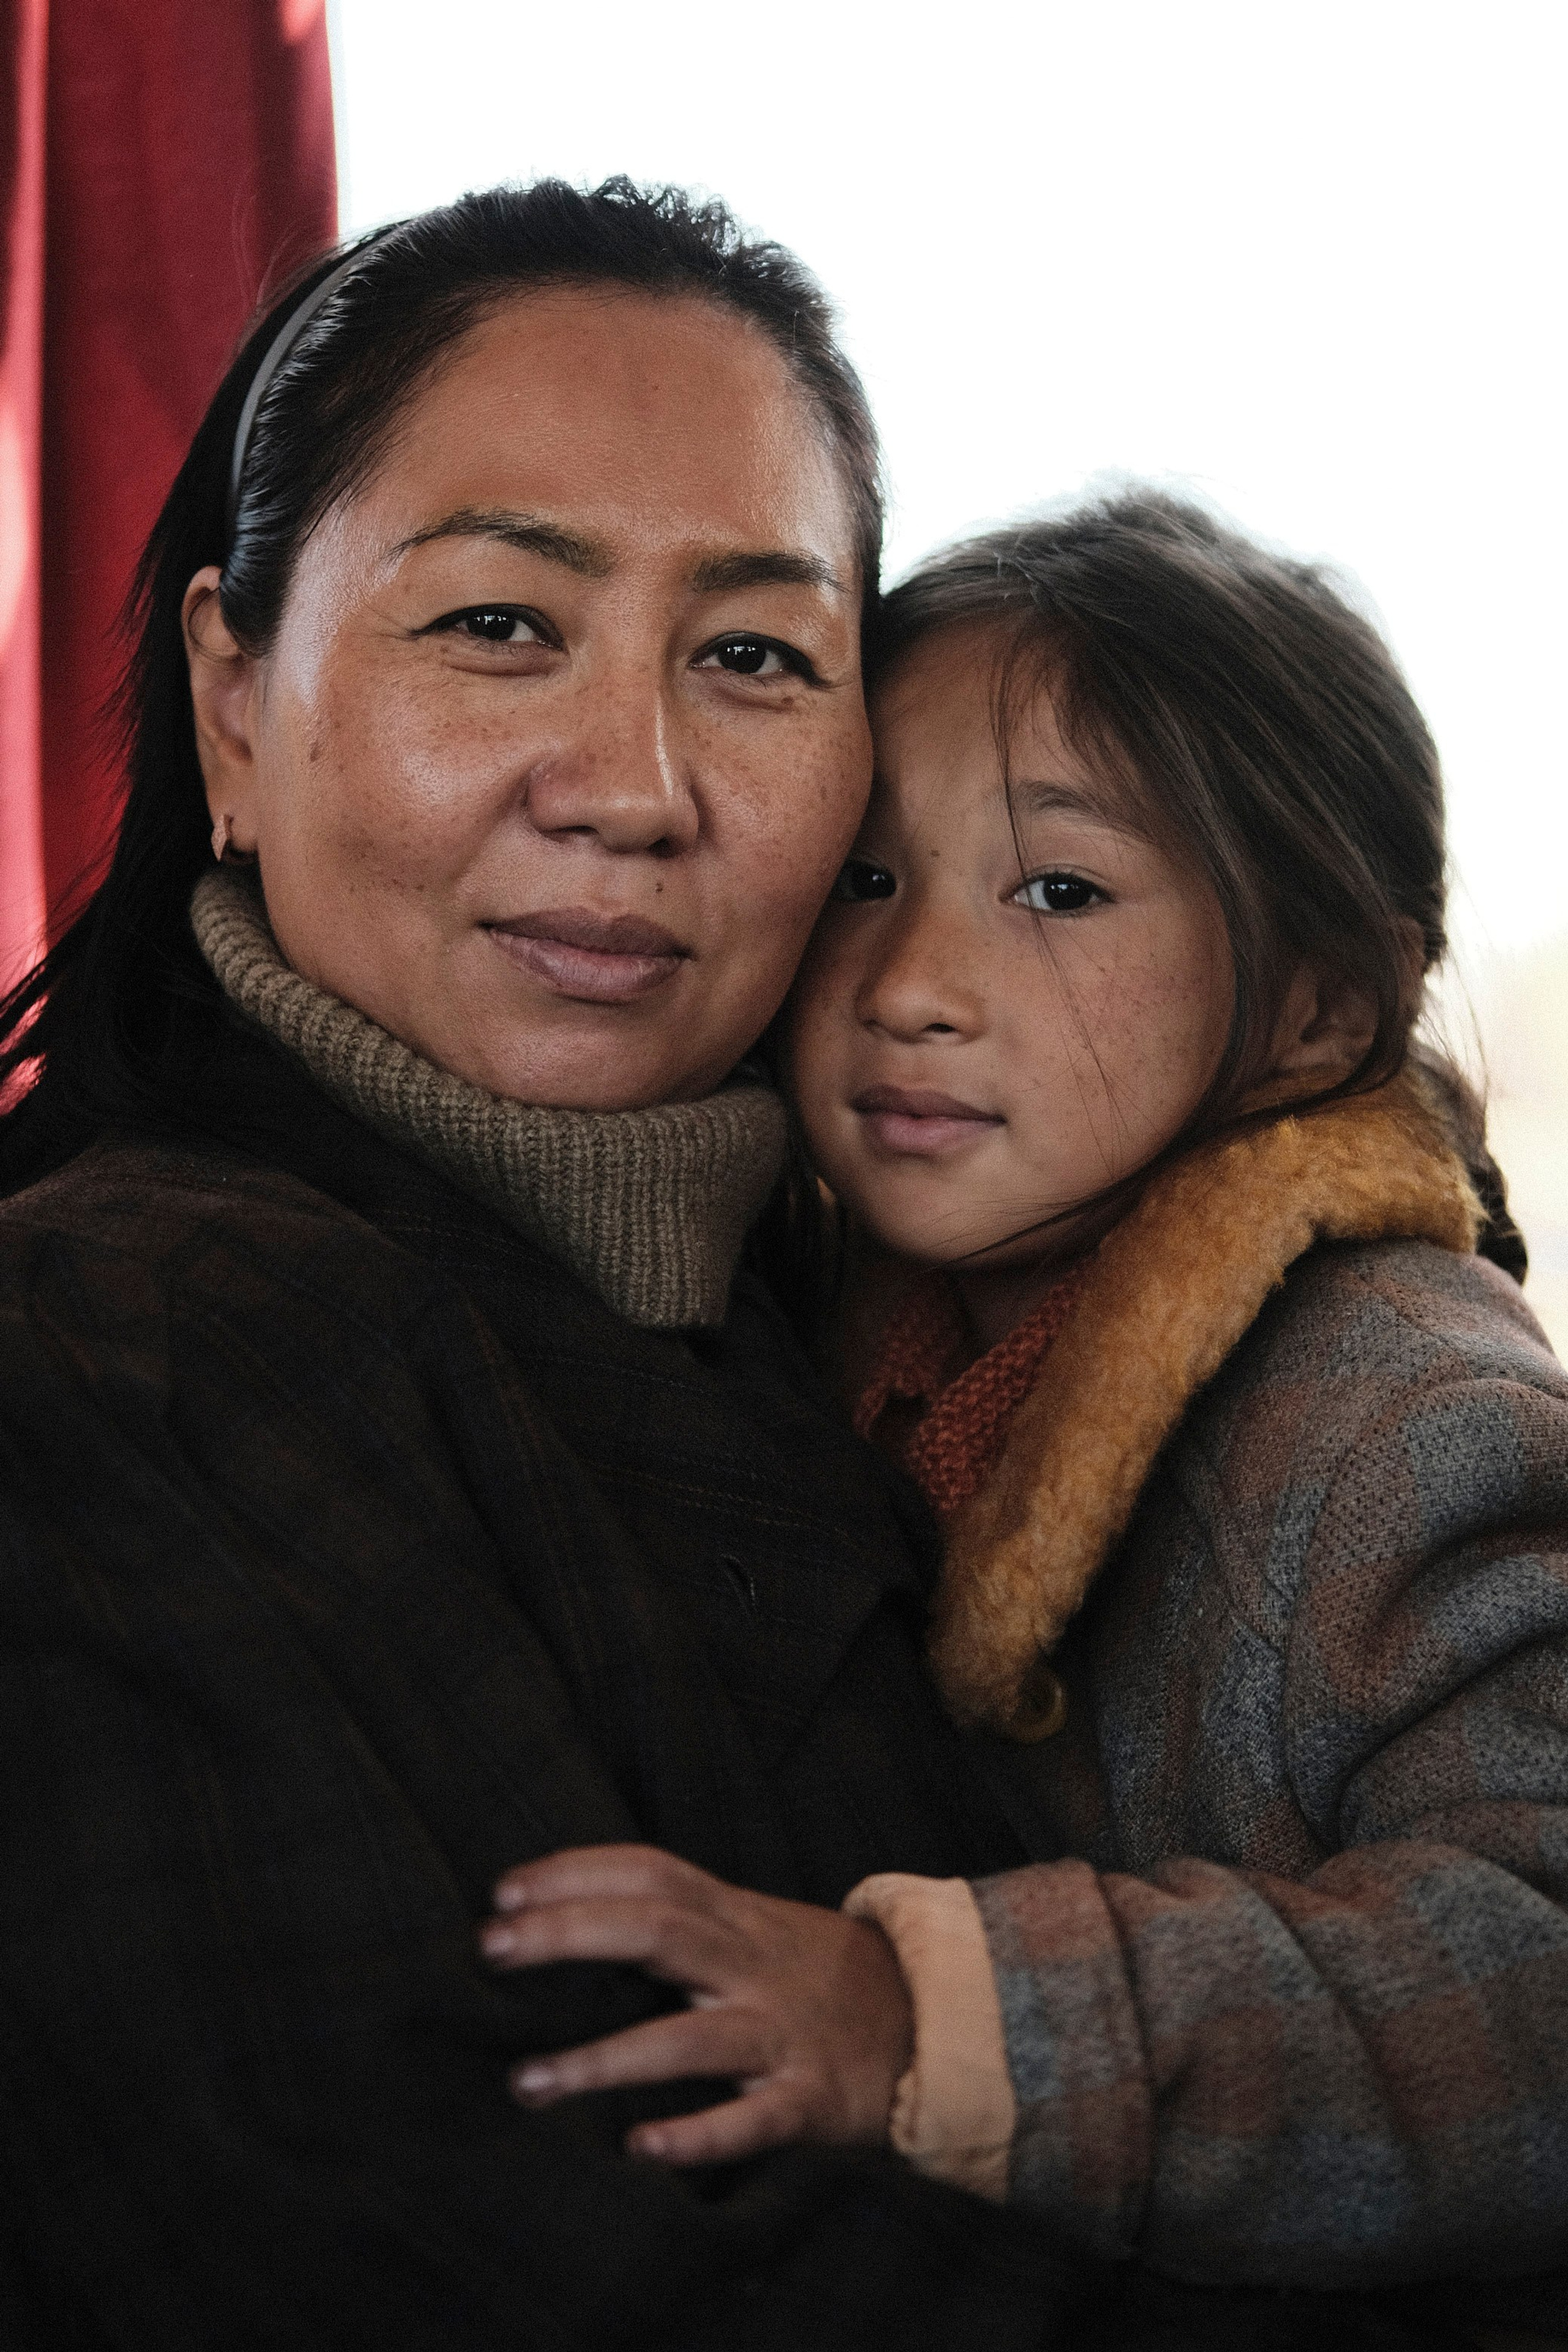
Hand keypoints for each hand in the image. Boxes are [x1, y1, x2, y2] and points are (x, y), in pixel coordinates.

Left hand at [479, 1843, 912, 2165]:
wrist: (938, 2021)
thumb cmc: (819, 1976)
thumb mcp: (757, 1927)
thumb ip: (683, 1919)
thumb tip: (570, 1914)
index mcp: (737, 1917)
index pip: (651, 1872)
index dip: (577, 1872)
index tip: (502, 1890)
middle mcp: (753, 1965)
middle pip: (657, 1931)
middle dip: (571, 1934)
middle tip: (490, 1949)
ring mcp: (782, 2031)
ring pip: (688, 2037)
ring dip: (605, 2059)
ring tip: (527, 2081)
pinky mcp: (811, 2099)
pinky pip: (752, 2120)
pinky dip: (699, 2135)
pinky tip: (643, 2150)